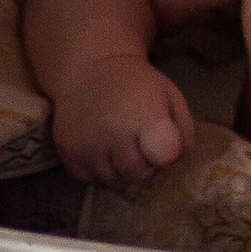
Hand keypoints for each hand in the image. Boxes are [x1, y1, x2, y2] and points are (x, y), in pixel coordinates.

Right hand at [50, 54, 194, 187]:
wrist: (89, 69)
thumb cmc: (136, 84)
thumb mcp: (169, 96)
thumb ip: (183, 132)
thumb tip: (176, 164)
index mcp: (143, 114)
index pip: (164, 155)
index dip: (167, 154)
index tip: (161, 140)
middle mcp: (112, 133)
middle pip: (139, 174)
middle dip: (144, 164)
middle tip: (139, 142)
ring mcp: (86, 146)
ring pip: (115, 182)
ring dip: (122, 170)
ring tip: (121, 145)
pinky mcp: (67, 155)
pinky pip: (92, 181)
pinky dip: (100, 172)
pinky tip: (102, 149)